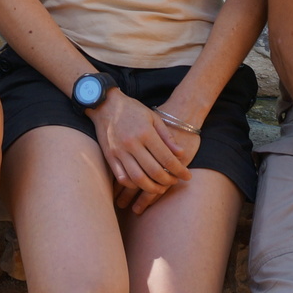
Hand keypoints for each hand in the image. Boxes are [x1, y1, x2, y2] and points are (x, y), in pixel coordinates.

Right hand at [89, 90, 190, 207]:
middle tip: (175, 181)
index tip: (188, 176)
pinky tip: (142, 183)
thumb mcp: (153, 117)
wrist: (105, 105)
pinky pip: (122, 177)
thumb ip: (167, 136)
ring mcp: (119, 151)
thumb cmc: (132, 110)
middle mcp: (132, 143)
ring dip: (152, 188)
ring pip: (137, 178)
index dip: (179, 170)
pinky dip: (133, 185)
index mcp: (145, 133)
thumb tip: (181, 154)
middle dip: (168, 180)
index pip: (166, 158)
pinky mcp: (109, 157)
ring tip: (160, 187)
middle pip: (153, 171)